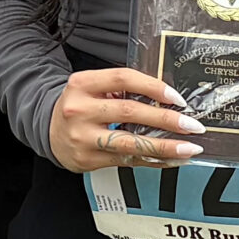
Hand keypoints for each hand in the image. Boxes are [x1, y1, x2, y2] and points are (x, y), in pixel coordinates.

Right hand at [46, 67, 202, 173]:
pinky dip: (152, 160)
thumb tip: (166, 99)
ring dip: (164, 147)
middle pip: (130, 112)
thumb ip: (122, 89)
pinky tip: (170, 159)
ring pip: (130, 142)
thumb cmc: (79, 106)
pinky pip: (127, 160)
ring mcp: (83, 137)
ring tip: (188, 149)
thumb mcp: (92, 88)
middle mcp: (80, 110)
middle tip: (192, 125)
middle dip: (166, 119)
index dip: (153, 86)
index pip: (123, 78)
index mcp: (82, 84)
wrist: (47, 130)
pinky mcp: (88, 159)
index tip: (177, 97)